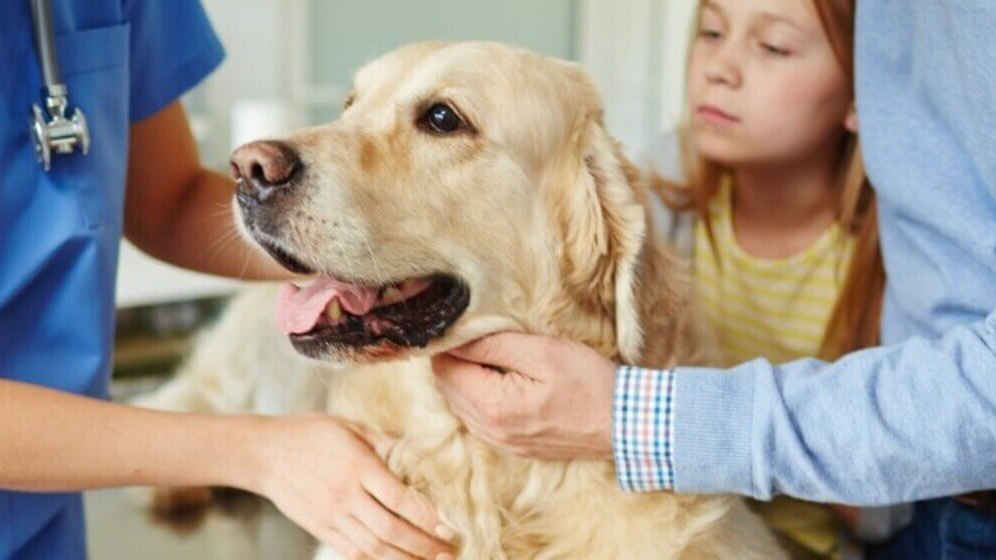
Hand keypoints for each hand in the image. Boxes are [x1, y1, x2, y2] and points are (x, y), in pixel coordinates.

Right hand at [249, 414, 454, 559]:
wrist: (263, 453)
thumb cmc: (310, 433)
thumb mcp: (350, 426)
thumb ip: (384, 442)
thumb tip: (418, 456)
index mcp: (357, 465)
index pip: (398, 498)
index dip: (426, 517)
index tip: (448, 526)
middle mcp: (345, 494)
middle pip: (389, 529)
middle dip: (422, 545)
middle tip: (447, 552)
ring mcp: (330, 516)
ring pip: (372, 547)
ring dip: (404, 558)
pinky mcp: (319, 529)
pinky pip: (351, 552)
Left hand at [431, 332, 616, 459]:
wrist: (624, 424)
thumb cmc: (588, 382)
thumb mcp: (543, 352)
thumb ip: (494, 345)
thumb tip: (456, 338)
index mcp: (493, 406)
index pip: (445, 369)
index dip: (451, 344)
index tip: (467, 326)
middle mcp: (490, 430)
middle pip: (448, 387)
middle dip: (457, 359)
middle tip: (481, 335)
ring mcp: (501, 442)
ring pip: (460, 403)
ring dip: (468, 377)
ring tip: (494, 355)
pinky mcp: (513, 446)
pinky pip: (479, 418)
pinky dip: (480, 395)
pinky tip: (503, 379)